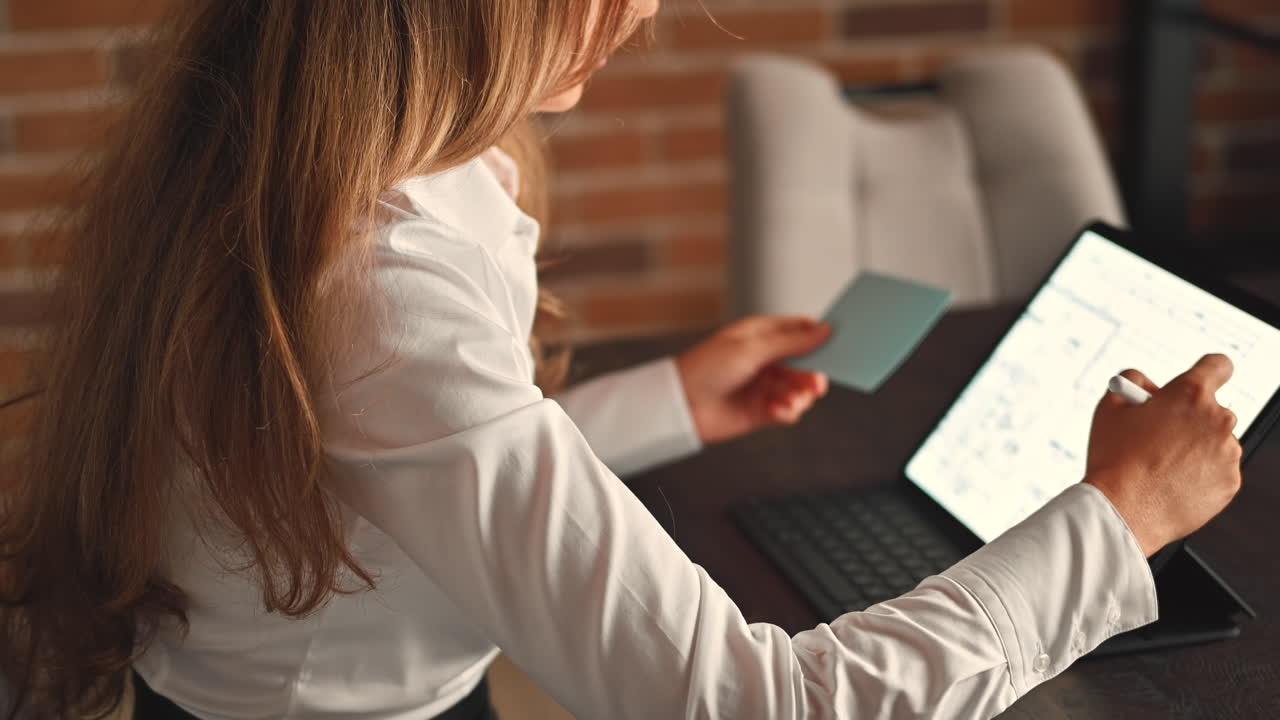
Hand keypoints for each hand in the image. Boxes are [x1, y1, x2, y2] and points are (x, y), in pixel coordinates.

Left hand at [675, 316, 831, 444]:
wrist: (681, 406)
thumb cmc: (706, 368)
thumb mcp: (751, 348)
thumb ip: (791, 342)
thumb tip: (823, 330)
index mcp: (761, 335)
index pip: (798, 329)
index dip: (819, 334)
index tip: (839, 341)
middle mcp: (765, 359)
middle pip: (805, 363)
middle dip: (813, 373)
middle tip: (818, 382)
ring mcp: (764, 385)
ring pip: (800, 389)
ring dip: (800, 395)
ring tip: (790, 400)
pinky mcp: (762, 411)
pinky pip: (789, 410)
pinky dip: (787, 411)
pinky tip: (776, 410)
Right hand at [1084, 354, 1242, 556]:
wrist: (1123, 510)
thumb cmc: (1114, 458)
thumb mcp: (1110, 404)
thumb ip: (1132, 380)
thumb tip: (1149, 385)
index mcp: (1190, 394)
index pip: (1218, 366)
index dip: (1206, 372)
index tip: (1197, 383)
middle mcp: (1217, 419)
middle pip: (1211, 410)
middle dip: (1189, 419)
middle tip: (1158, 435)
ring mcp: (1228, 453)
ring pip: (1215, 442)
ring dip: (1195, 448)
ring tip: (1161, 465)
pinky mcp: (1230, 483)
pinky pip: (1218, 471)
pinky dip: (1199, 474)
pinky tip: (1171, 482)